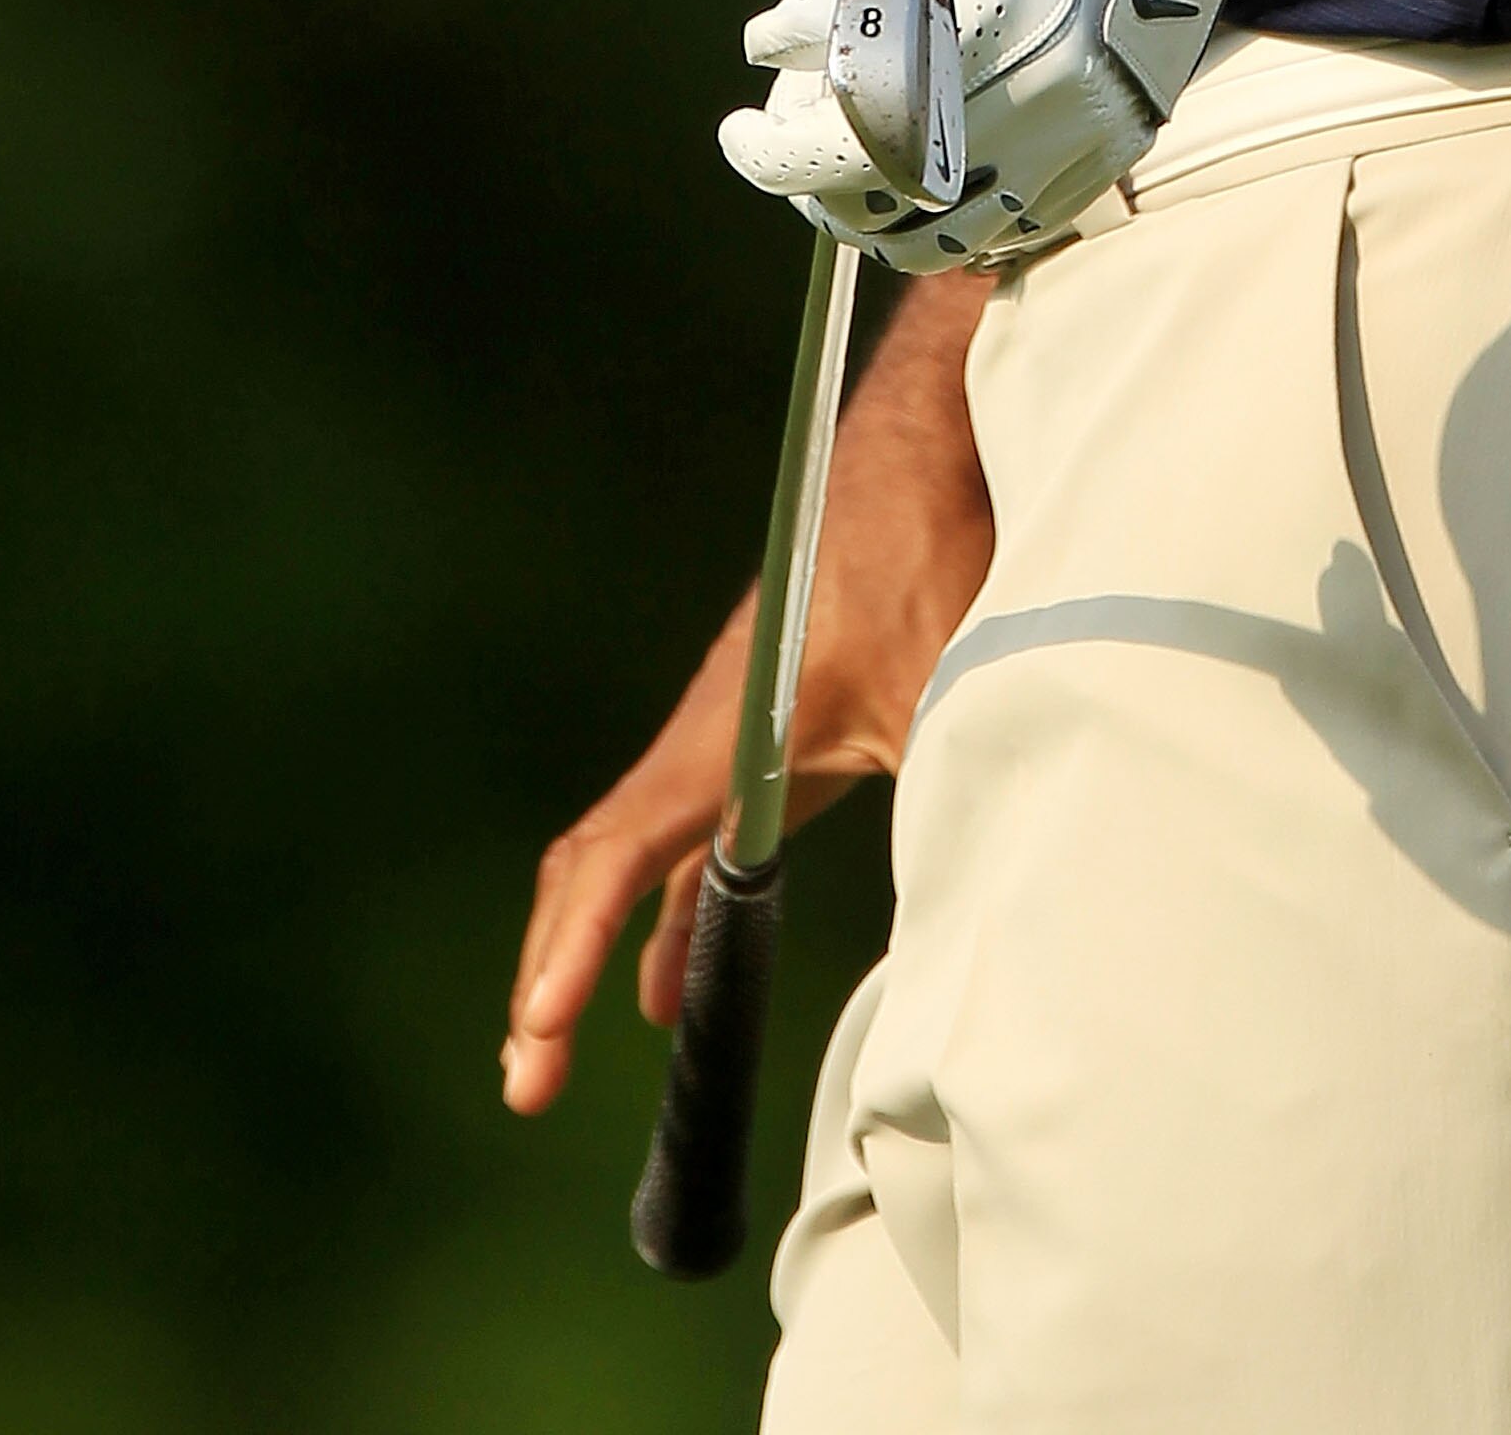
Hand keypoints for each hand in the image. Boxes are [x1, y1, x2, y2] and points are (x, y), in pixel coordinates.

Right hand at [502, 270, 996, 1111]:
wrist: (929, 430)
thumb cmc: (932, 539)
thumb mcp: (951, 682)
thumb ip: (952, 793)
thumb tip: (985, 915)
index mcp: (730, 729)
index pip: (619, 853)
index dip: (570, 951)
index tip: (536, 1039)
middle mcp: (713, 731)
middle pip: (601, 862)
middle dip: (553, 970)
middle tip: (526, 1080)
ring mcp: (735, 729)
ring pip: (641, 851)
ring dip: (602, 945)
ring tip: (562, 1050)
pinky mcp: (771, 726)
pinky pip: (697, 835)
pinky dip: (674, 909)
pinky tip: (678, 975)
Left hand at [722, 0, 1296, 262]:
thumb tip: (773, 50)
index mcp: (963, 12)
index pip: (834, 117)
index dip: (768, 140)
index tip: (743, 115)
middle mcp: (1019, 88)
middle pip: (877, 189)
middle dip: (801, 180)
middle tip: (764, 151)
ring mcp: (1072, 127)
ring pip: (942, 232)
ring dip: (869, 220)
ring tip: (832, 188)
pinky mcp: (1110, 144)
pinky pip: (1012, 228)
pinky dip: (951, 229)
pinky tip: (920, 193)